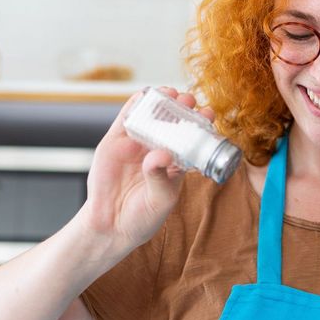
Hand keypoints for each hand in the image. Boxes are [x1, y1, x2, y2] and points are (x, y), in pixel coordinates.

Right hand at [78, 87, 215, 251]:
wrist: (111, 227)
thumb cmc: (142, 216)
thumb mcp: (159, 200)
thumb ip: (161, 177)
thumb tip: (162, 154)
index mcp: (175, 162)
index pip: (191, 138)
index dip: (200, 124)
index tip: (208, 114)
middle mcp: (157, 149)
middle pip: (173, 121)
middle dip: (183, 107)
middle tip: (189, 100)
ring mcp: (136, 144)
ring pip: (150, 115)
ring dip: (161, 101)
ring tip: (171, 92)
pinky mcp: (115, 142)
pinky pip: (126, 119)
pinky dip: (135, 104)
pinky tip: (144, 95)